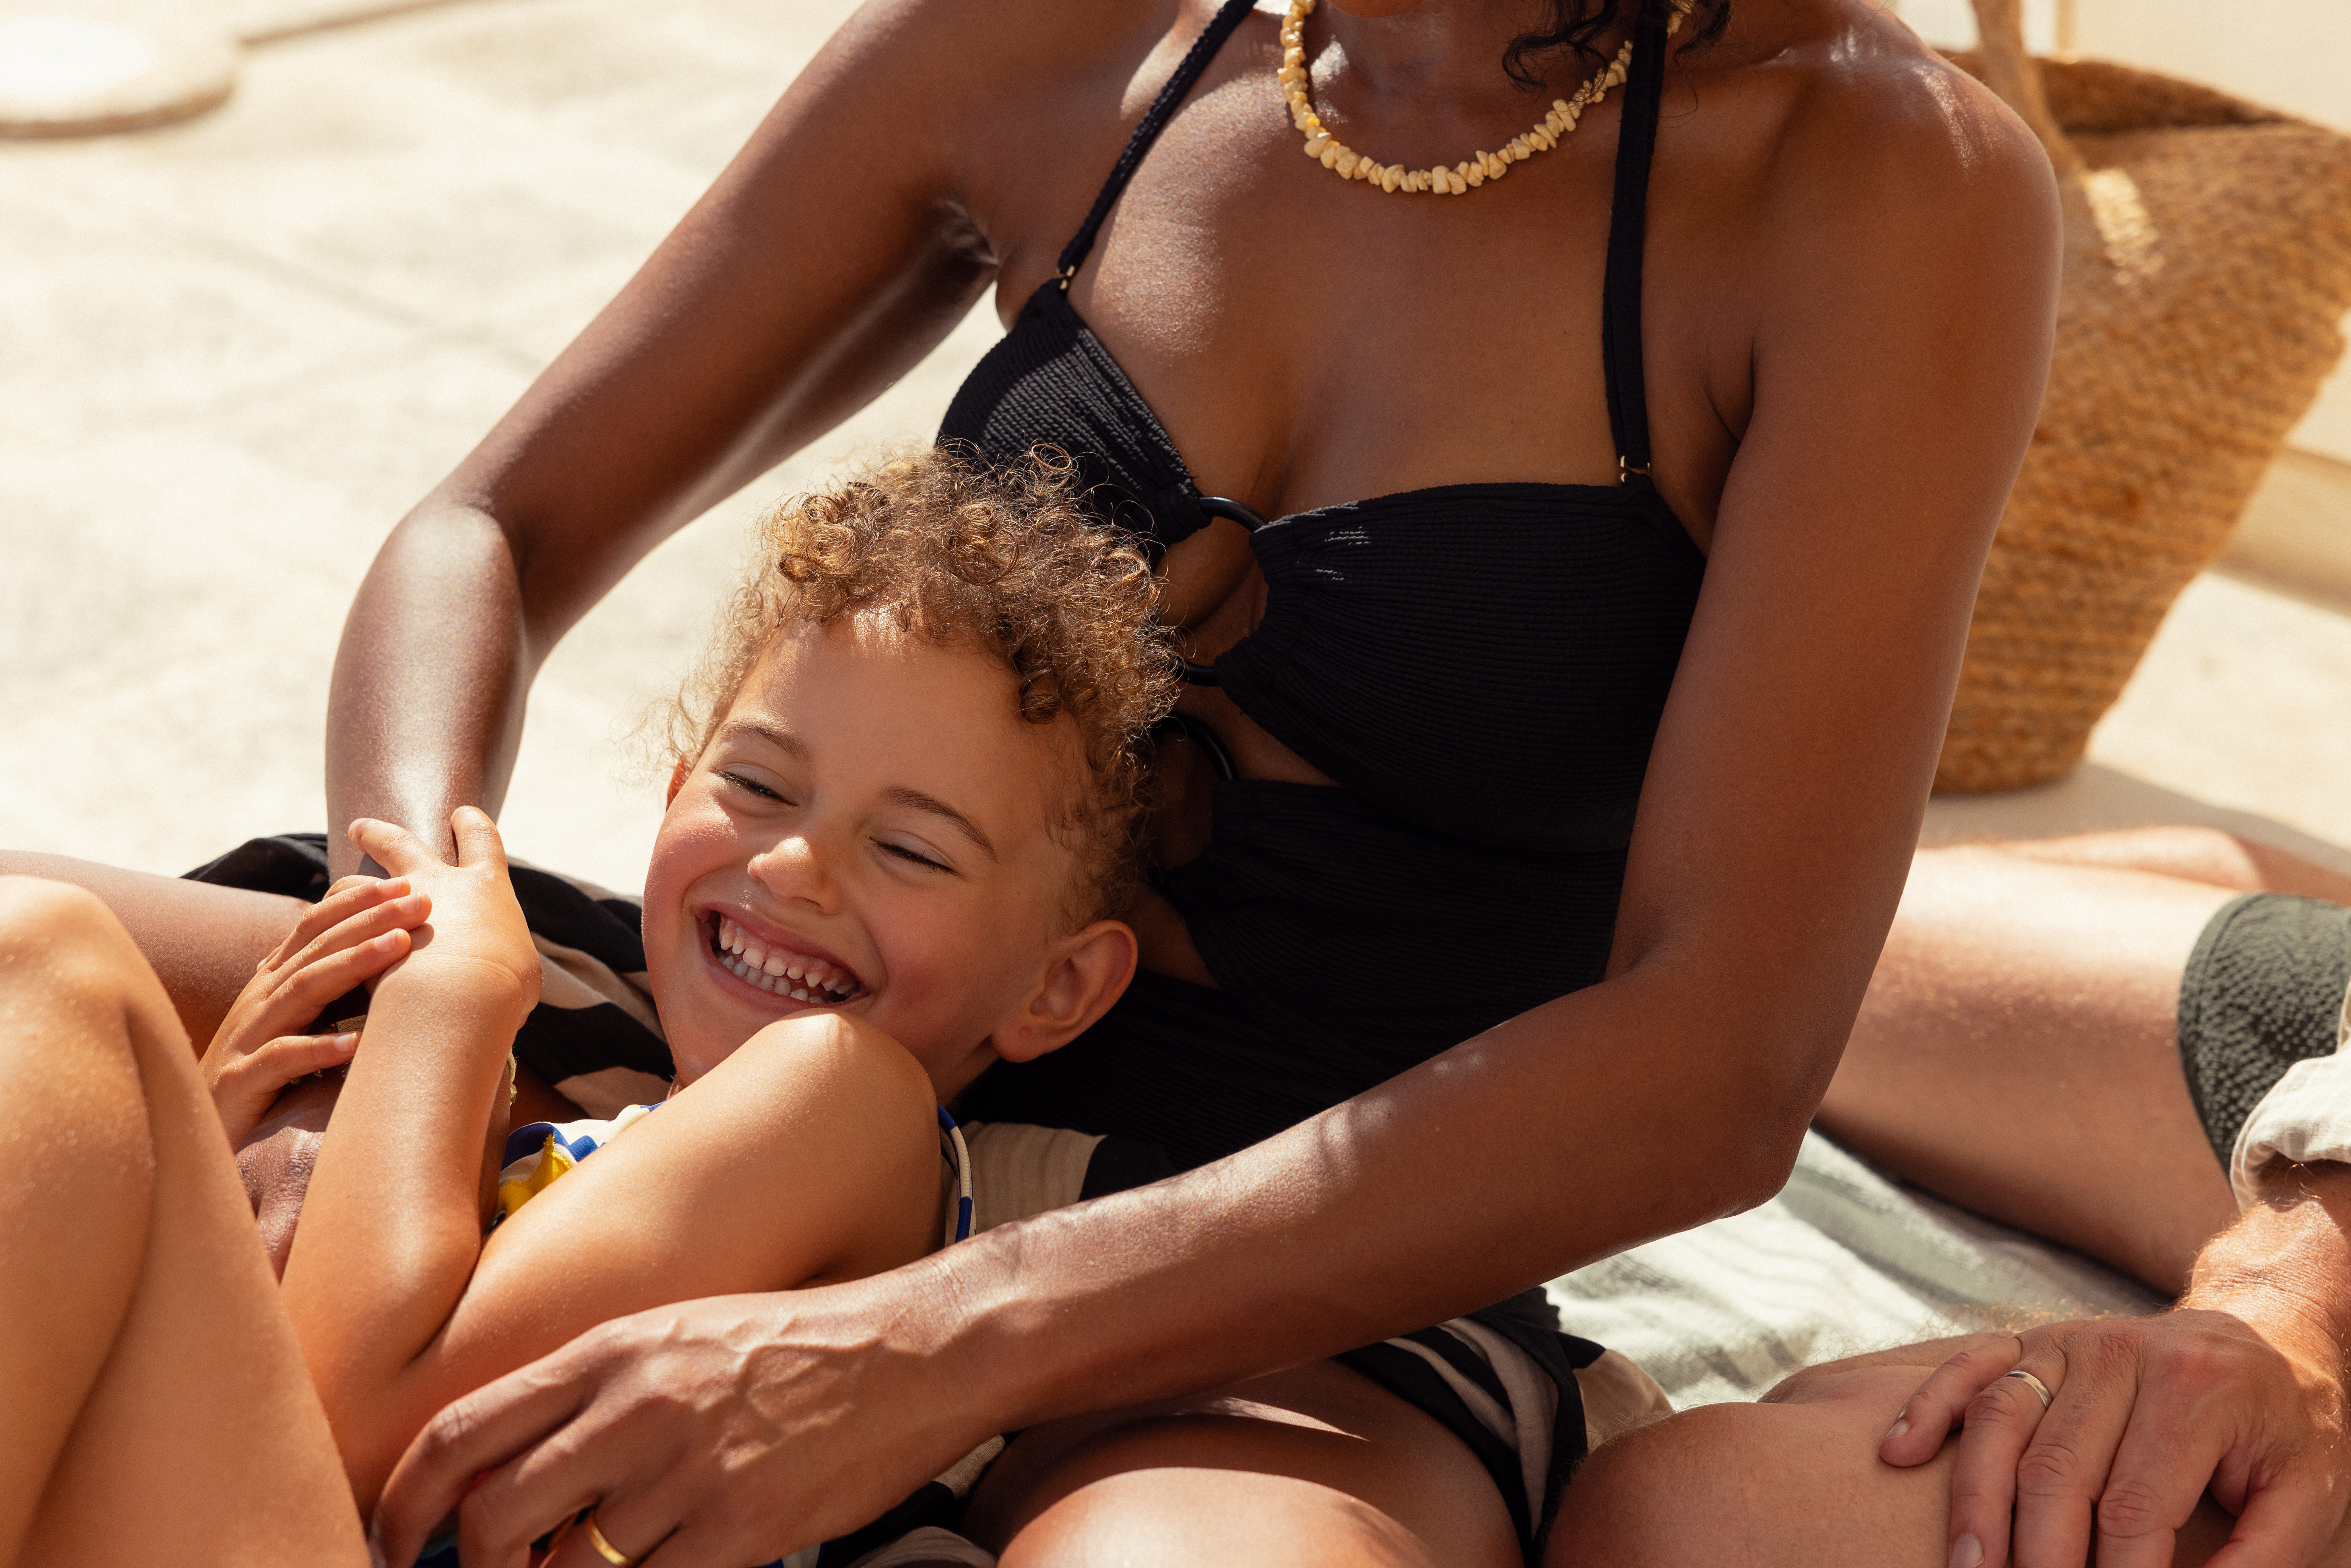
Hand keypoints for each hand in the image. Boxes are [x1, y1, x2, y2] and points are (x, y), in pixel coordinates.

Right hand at [202, 873, 429, 1143]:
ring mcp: (246, 1040)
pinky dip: (317, 1049)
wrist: (199, 1136)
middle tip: (419, 899)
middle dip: (368, 919)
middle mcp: (259, 1002)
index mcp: (272, 984)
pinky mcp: (240, 1084)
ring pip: (301, 991)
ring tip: (400, 946)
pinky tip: (356, 1043)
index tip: (406, 884)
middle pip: (316, 948)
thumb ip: (326, 991)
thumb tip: (385, 956)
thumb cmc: (261, 1078)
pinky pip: (280, 1060)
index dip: (356, 902)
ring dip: (353, 965)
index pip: (313, 927)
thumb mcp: (296, 1024)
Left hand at [348, 809, 541, 1027]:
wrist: (455, 997)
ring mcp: (394, 908)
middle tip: (359, 827)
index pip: (483, 842)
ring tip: (336, 893)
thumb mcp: (522, 974)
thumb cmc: (502, 986)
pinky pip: (333, 924)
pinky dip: (328, 928)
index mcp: (485, 886)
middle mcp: (438, 884)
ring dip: (347, 887)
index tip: (463, 813)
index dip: (473, 827)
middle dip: (380, 834)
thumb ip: (506, 964)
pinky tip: (321, 941)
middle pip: (403, 844)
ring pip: (357, 884)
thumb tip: (497, 975)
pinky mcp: (361, 938)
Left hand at [370, 1283, 986, 1567]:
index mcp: (611, 1353)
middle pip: (491, 1519)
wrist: (913, 1352)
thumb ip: (590, 1393)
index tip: (391, 1541)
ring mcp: (686, 1475)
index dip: (401, 1504)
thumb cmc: (792, 1345)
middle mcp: (635, 1409)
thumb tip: (506, 1470)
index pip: (459, 1436)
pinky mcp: (737, 1532)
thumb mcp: (676, 1336)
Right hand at [1881, 1297, 2349, 1567]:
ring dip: (1973, 1503)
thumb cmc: (2288, 1427)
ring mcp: (2068, 1340)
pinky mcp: (2033, 1338)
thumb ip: (2264, 1557)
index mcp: (2194, 1388)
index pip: (2135, 1507)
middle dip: (2034, 1557)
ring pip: (2001, 1423)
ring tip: (1964, 1567)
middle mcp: (2121, 1353)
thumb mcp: (2310, 1494)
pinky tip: (1899, 1453)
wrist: (2270, 1332)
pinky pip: (1967, 1368)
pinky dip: (1927, 1409)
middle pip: (2058, 1472)